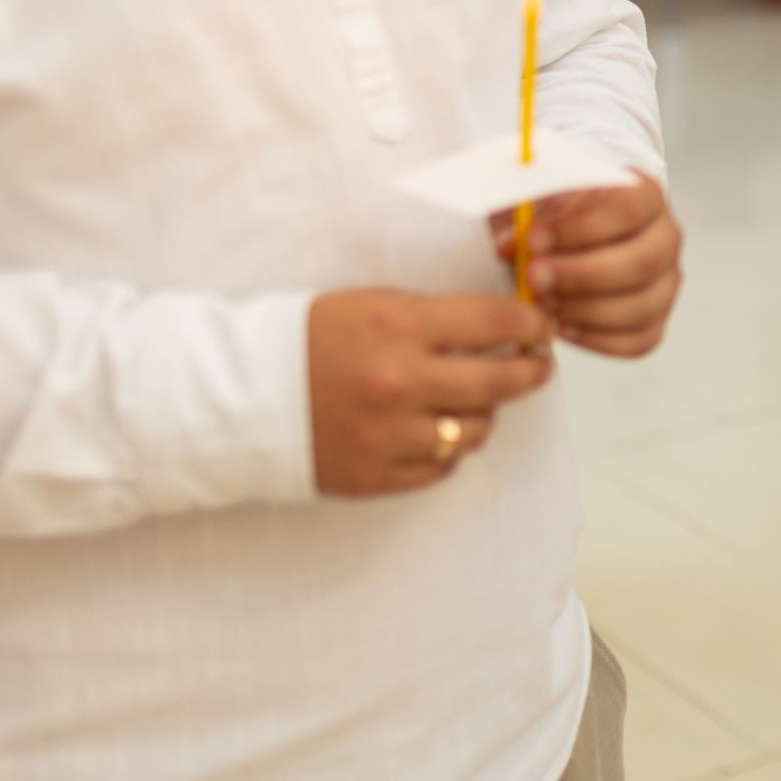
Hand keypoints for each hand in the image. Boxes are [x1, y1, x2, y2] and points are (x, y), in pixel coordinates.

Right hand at [308, 290, 553, 495]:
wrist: (239, 397)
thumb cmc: (308, 340)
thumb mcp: (371, 304)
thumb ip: (435, 315)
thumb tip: (502, 321)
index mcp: (400, 327)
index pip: (497, 322)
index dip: (532, 324)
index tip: (541, 327)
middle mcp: (402, 382)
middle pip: (502, 381)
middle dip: (531, 371)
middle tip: (538, 366)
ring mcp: (391, 435)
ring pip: (478, 428)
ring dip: (484, 412)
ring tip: (473, 398)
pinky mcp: (378, 475)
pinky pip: (443, 466)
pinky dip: (448, 448)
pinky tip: (436, 429)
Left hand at [491, 173, 682, 355]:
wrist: (567, 238)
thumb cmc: (558, 214)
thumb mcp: (542, 197)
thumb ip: (526, 212)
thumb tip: (508, 246)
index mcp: (645, 194)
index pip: (628, 211)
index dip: (580, 228)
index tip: (534, 239)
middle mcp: (665, 238)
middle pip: (641, 263)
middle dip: (582, 275)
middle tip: (534, 277)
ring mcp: (666, 283)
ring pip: (640, 306)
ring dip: (584, 310)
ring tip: (542, 304)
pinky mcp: (655, 321)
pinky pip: (636, 341)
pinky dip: (595, 338)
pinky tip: (560, 326)